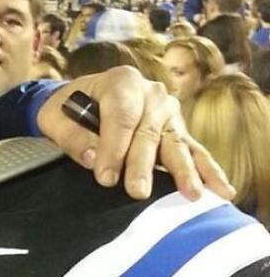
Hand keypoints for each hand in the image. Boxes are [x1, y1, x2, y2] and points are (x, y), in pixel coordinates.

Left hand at [37, 66, 234, 200]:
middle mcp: (152, 93)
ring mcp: (169, 112)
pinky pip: (194, 151)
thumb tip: (92, 158)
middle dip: (143, 165)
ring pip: (176, 143)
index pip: (122, 116)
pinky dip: (207, 171)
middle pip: (150, 132)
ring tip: (191, 194)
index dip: (114, 148)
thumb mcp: (55, 118)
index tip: (104, 177)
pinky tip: (221, 190)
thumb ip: (72, 136)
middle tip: (137, 192)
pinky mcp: (177, 131)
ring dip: (184, 171)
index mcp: (122, 81)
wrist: (78, 100)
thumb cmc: (66, 109)